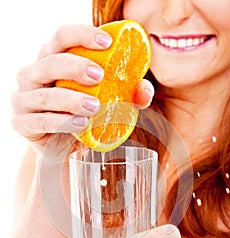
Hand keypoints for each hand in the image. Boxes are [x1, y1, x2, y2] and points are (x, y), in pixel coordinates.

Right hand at [11, 24, 153, 158]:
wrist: (62, 148)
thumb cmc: (82, 115)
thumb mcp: (105, 101)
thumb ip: (126, 94)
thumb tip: (143, 90)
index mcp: (51, 59)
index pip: (61, 37)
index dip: (82, 34)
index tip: (108, 42)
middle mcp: (33, 75)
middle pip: (50, 62)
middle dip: (76, 66)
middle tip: (100, 76)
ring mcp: (24, 99)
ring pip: (46, 94)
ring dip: (71, 99)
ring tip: (95, 106)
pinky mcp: (22, 123)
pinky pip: (41, 121)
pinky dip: (62, 122)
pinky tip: (82, 124)